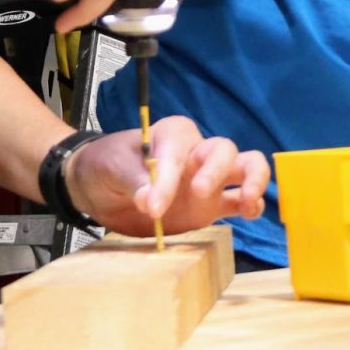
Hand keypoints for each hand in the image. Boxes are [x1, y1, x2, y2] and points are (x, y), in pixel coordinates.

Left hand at [67, 116, 270, 235]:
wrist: (98, 188)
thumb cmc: (106, 165)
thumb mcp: (112, 168)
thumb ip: (133, 182)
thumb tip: (150, 201)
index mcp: (171, 135)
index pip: (179, 153)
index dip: (169, 179)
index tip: (151, 205)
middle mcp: (196, 153)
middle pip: (224, 151)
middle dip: (216, 170)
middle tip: (200, 192)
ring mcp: (207, 180)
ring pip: (244, 169)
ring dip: (252, 181)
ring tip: (248, 201)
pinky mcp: (210, 207)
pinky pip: (239, 201)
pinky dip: (250, 206)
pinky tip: (250, 213)